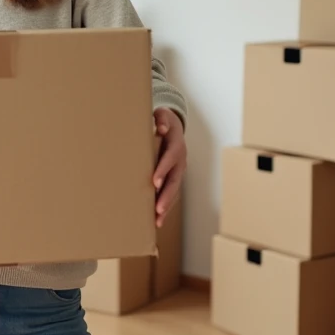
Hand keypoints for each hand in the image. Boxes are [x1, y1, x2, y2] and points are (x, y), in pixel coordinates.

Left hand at [152, 108, 185, 227]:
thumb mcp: (162, 114)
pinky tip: (157, 219)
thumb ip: (161, 118)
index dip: (163, 169)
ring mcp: (179, 170)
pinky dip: (165, 205)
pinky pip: (171, 192)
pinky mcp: (174, 177)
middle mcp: (180, 160)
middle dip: (166, 195)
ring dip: (166, 205)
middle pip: (175, 180)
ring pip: (174, 190)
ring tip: (158, 220)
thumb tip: (160, 128)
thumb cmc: (163, 120)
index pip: (170, 158)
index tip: (154, 182)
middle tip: (158, 209)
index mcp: (176, 144)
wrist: (173, 125)